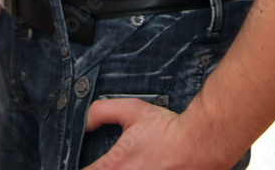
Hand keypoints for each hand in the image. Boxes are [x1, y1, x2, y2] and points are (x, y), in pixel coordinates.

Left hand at [80, 97, 221, 169]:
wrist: (199, 145)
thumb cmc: (167, 130)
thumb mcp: (132, 109)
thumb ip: (102, 111)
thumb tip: (85, 122)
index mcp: (114, 168)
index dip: (75, 168)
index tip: (79, 164)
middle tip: (112, 165)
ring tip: (131, 165)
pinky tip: (140, 168)